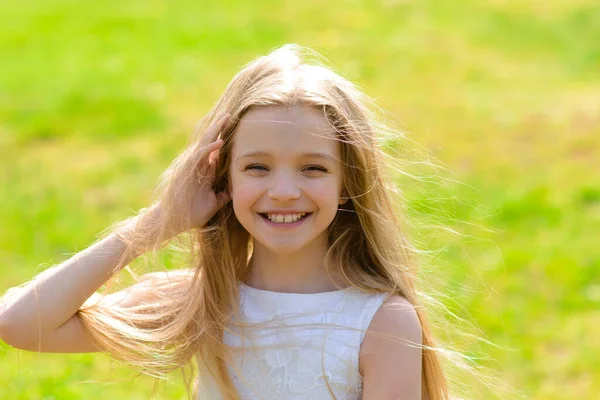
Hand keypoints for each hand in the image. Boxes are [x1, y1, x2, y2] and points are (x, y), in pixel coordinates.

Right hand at [187, 114, 231, 229]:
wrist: (175, 221)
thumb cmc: (193, 213)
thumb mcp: (214, 203)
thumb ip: (223, 195)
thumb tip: (234, 191)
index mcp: (204, 171)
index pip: (215, 150)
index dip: (223, 138)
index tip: (234, 127)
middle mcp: (198, 165)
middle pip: (209, 142)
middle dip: (219, 128)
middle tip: (229, 115)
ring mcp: (191, 166)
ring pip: (204, 144)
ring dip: (215, 131)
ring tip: (225, 119)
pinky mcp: (187, 171)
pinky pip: (199, 156)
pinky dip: (209, 148)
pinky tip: (219, 141)